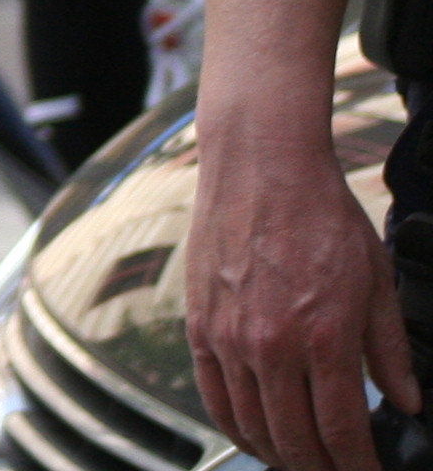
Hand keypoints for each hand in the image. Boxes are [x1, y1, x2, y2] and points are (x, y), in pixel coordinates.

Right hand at [189, 133, 413, 470]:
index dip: (359, 466)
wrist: (260, 166)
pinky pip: (213, 395)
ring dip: (278, 455)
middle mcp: (270, 345)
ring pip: (252, 426)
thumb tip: (407, 400)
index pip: (342, 430)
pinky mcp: (200, 324)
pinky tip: (253, 435)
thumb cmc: (320, 213)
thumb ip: (390, 348)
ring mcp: (229, 337)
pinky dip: (234, 427)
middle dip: (321, 469)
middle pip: (294, 440)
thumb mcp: (376, 280)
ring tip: (301, 462)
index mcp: (323, 337)